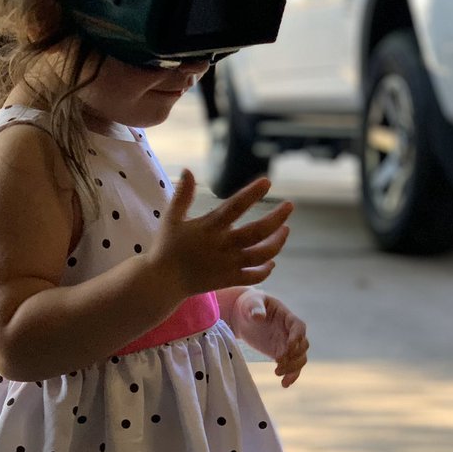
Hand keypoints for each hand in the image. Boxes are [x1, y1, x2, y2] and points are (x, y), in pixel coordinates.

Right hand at [149, 172, 292, 298]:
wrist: (162, 282)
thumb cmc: (166, 247)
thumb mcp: (171, 218)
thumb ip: (182, 195)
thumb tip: (187, 169)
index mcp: (210, 227)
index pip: (235, 206)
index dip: (252, 193)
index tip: (267, 181)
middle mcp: (223, 245)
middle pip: (258, 231)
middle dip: (277, 218)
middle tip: (290, 206)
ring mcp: (228, 264)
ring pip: (262, 254)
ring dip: (277, 242)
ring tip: (285, 231)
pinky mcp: (229, 279)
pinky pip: (254, 276)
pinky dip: (266, 269)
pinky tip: (271, 260)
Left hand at [230, 289, 308, 386]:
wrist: (244, 315)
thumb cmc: (250, 304)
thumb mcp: (251, 302)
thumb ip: (255, 308)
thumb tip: (258, 316)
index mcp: (288, 317)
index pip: (299, 327)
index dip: (296, 337)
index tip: (289, 346)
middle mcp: (291, 332)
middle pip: (303, 346)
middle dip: (294, 355)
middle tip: (278, 362)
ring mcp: (287, 344)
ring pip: (300, 359)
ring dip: (293, 368)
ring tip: (277, 373)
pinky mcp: (280, 354)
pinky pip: (291, 366)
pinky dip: (290, 376)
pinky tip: (284, 384)